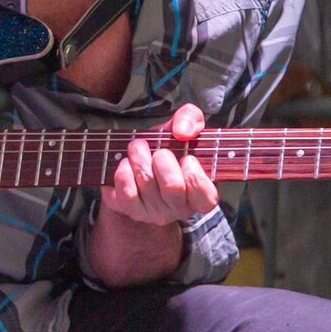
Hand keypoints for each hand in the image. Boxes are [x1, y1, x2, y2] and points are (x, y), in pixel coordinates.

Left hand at [101, 104, 219, 225]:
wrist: (137, 165)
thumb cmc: (167, 150)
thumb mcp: (183, 129)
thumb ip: (190, 119)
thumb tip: (182, 131)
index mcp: (200, 194)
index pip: (206, 197)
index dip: (195, 175)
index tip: (187, 158)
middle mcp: (179, 208)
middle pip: (173, 187)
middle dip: (162, 159)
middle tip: (158, 150)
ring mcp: (154, 212)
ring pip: (147, 184)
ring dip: (140, 157)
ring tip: (138, 147)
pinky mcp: (131, 210)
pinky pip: (126, 191)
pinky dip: (124, 171)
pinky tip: (125, 163)